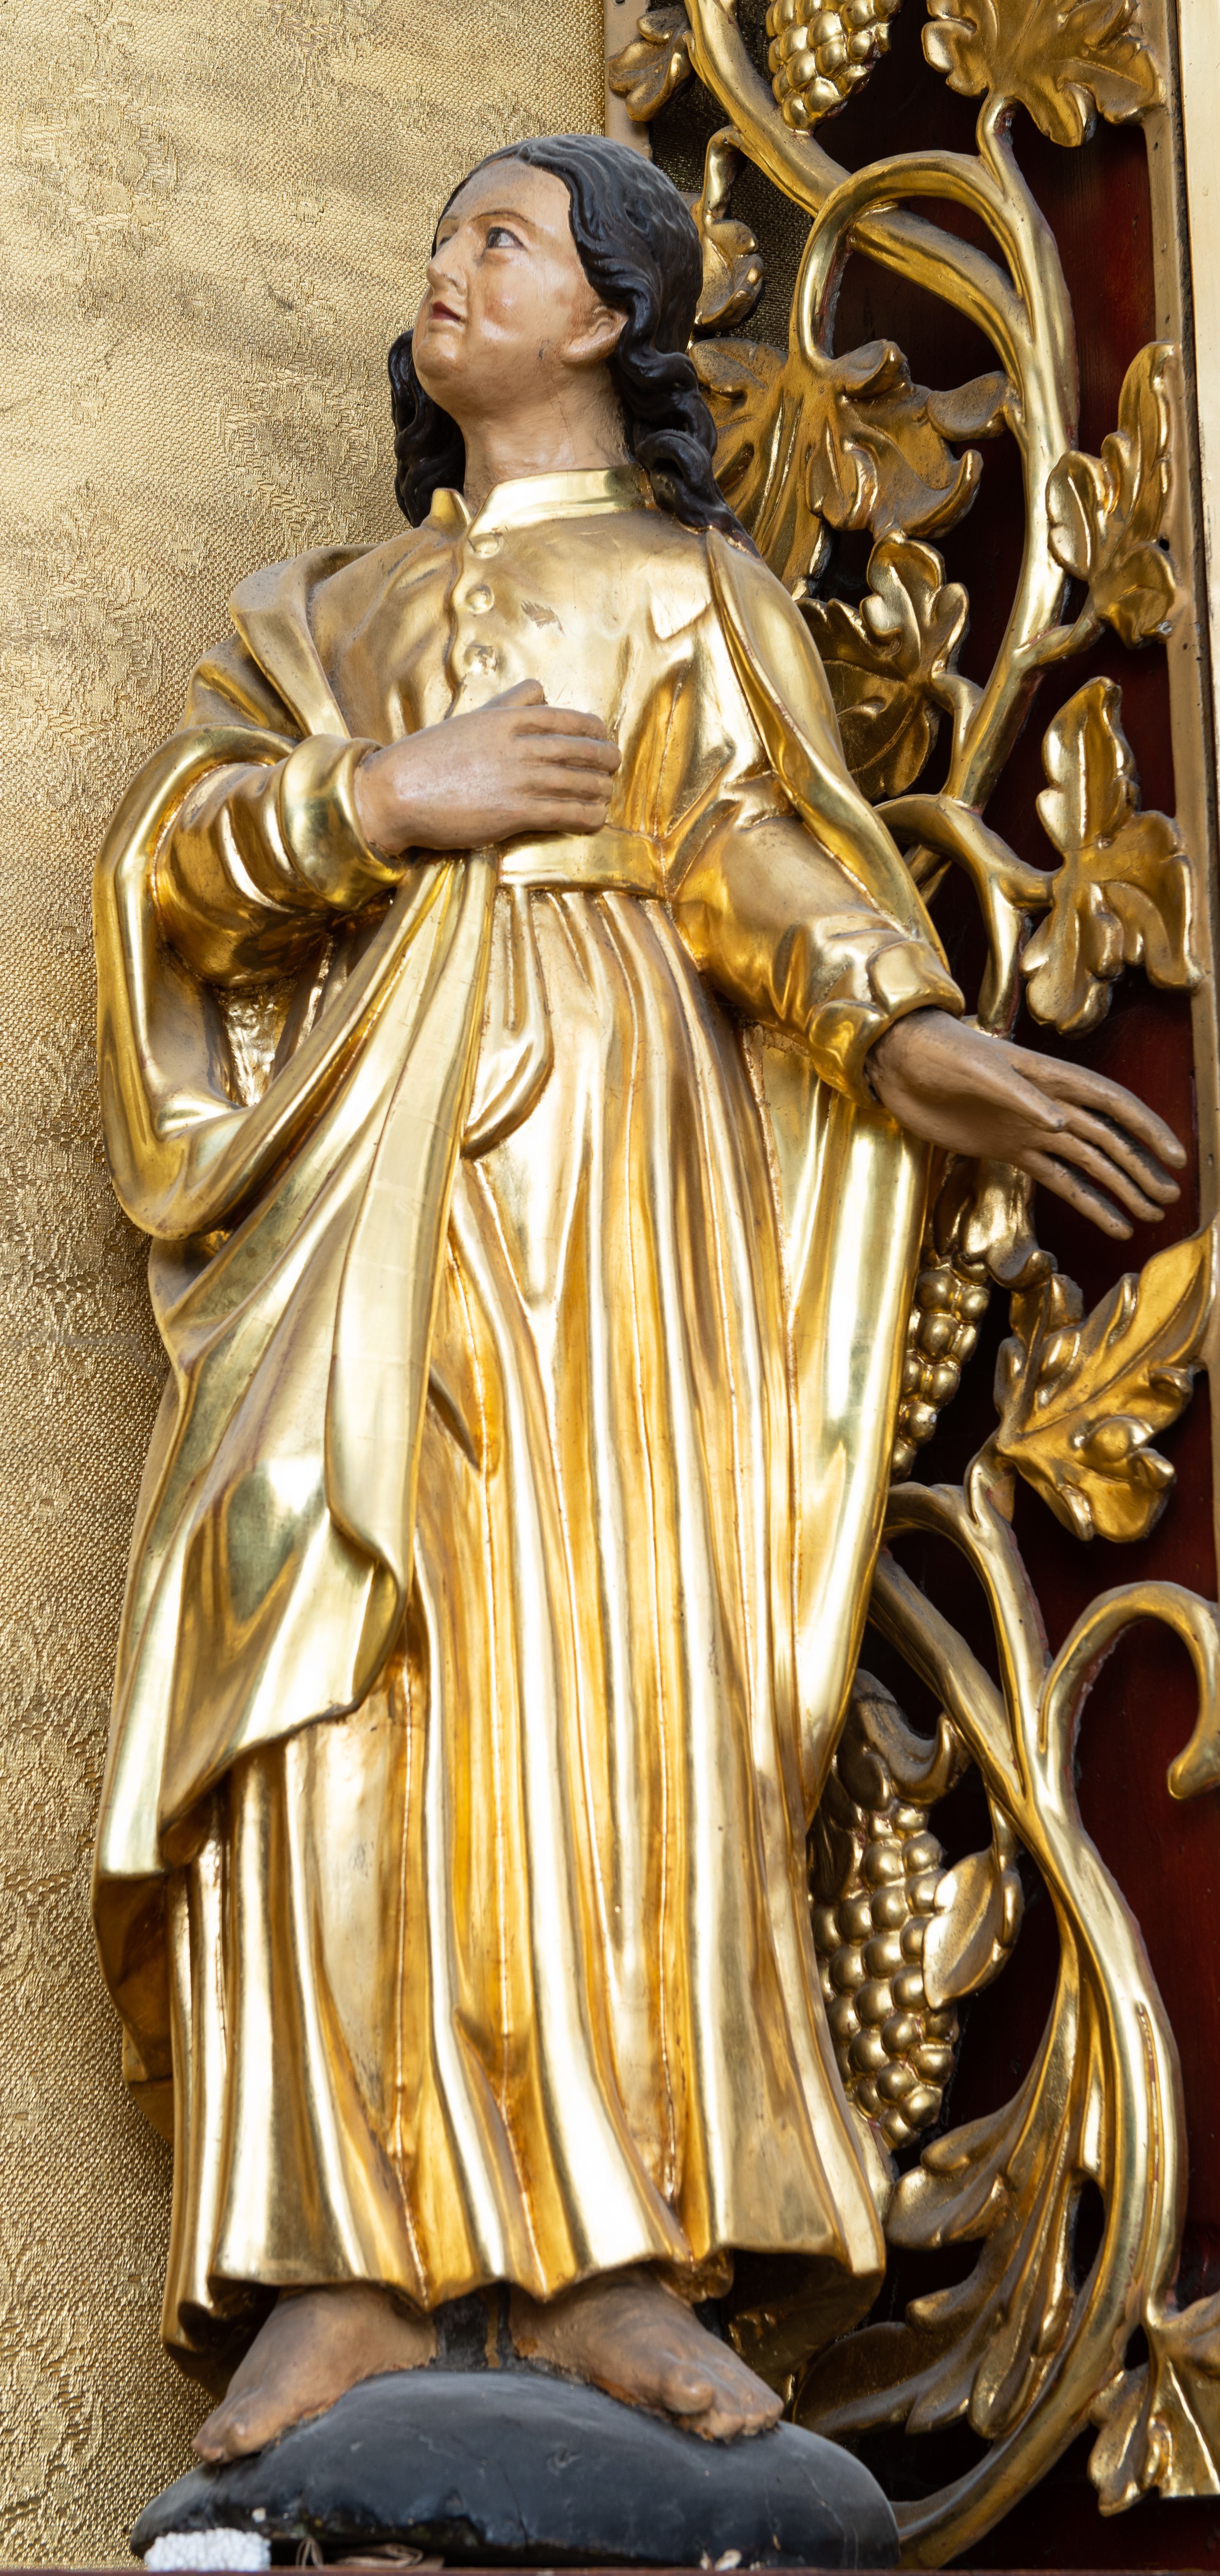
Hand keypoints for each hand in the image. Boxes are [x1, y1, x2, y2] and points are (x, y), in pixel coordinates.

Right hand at [354, 679, 619, 857]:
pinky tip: (595, 819)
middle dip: (605, 760)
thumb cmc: (427, 757)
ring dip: (600, 790)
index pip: (572, 720)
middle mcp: (521, 745)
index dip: (595, 732)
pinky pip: (567, 812)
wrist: (395, 791)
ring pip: (581, 781)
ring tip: (605, 795)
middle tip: (612, 767)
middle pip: (584, 749)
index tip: (602, 740)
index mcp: (510, 718)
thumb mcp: (471, 718)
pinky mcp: (516, 811)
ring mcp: (520, 778)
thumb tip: (539, 690)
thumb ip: (509, 703)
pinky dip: (587, 816)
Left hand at [869, 1008, 1184, 1239]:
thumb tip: (1059, 1123)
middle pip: (1107, 1140)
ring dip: (1120, 1190)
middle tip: (1169, 1200)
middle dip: (1140, 1169)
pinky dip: (1085, 1202)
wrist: (899, 1063)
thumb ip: (1018, 1095)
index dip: (1145, 1129)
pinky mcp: (1008, 1150)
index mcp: (1049, 1078)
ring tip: (1149, 1218)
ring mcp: (1030, 1130)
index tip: (1174, 1157)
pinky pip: (1056, 1179)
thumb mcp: (977, 1068)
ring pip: (1088, 1164)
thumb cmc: (940, 1052)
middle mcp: (1048, 1105)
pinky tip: (1110, 1224)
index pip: (1110, 1103)